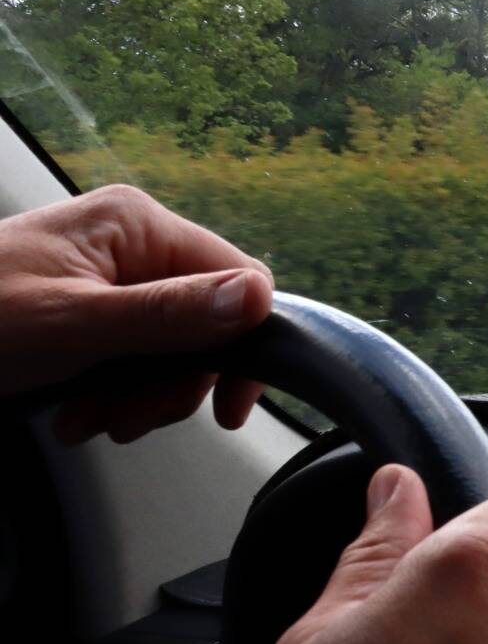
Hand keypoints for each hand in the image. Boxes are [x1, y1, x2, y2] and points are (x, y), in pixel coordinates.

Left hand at [0, 184, 273, 441]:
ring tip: (90, 418)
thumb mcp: (74, 326)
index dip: (242, 347)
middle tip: (130, 418)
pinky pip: (132, 357)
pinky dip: (112, 395)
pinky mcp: (86, 311)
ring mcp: (107, 278)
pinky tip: (75, 412)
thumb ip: (170, 313)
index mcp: (135, 225)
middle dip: (173, 383)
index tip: (226, 404)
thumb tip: (258, 298)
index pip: (239, 279)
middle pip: (207, 323)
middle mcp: (129, 244)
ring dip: (138, 398)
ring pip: (171, 349)